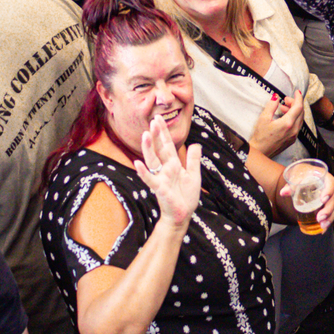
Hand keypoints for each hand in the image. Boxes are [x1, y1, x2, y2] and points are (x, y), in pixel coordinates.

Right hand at [137, 111, 202, 228]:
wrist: (182, 215)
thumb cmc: (186, 196)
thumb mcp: (194, 175)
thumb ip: (193, 160)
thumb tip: (196, 144)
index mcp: (173, 164)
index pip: (168, 145)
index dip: (164, 133)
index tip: (158, 118)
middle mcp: (165, 168)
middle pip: (159, 149)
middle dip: (156, 135)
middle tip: (153, 121)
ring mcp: (161, 177)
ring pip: (153, 160)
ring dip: (148, 148)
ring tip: (145, 135)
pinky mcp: (159, 188)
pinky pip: (150, 179)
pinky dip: (144, 172)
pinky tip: (137, 163)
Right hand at [249, 88, 308, 158]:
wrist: (260, 152)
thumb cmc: (260, 137)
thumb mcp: (263, 118)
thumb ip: (271, 105)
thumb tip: (276, 97)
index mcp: (287, 124)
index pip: (298, 107)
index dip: (298, 98)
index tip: (297, 92)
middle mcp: (293, 130)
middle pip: (301, 112)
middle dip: (295, 103)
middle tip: (285, 100)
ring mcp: (294, 136)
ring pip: (300, 119)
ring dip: (294, 111)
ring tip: (282, 108)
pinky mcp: (292, 140)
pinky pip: (297, 125)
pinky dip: (293, 118)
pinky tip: (284, 117)